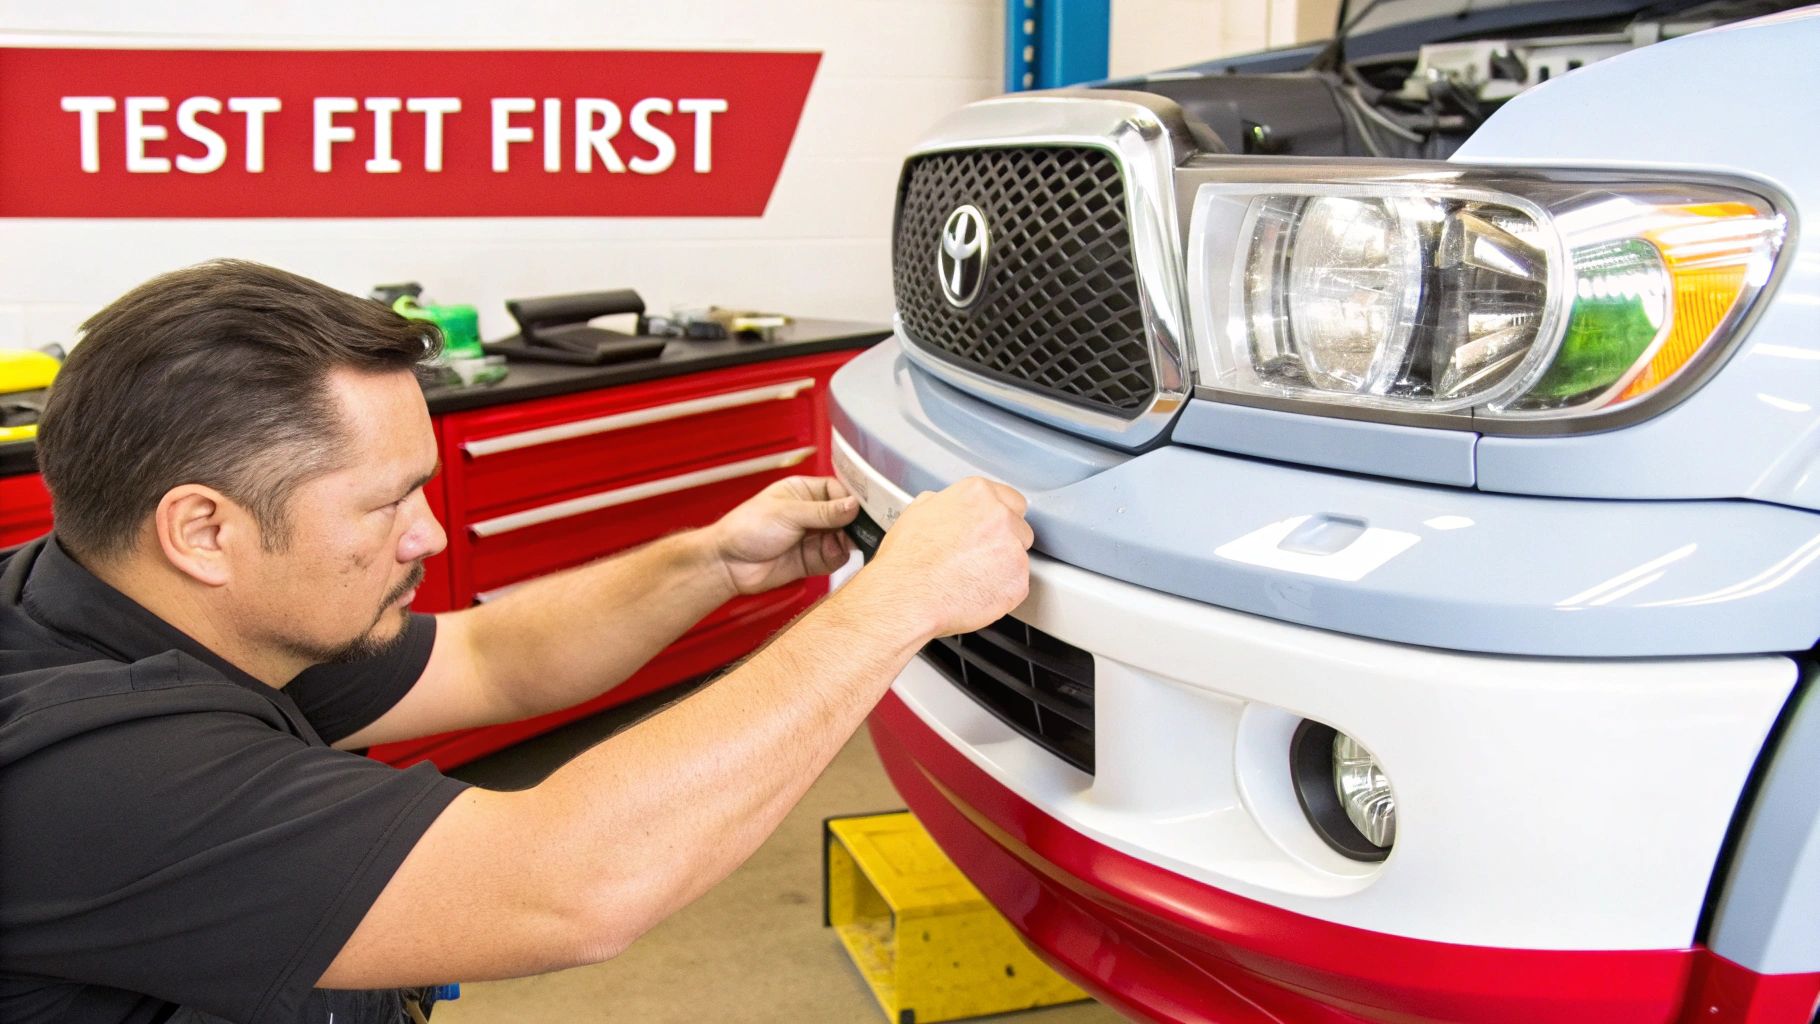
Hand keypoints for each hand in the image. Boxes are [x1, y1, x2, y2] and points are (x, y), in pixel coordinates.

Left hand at [710, 476, 858, 595]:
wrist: (728, 563)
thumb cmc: (745, 529)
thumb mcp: (788, 514)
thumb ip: (823, 512)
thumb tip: (853, 506)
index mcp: (803, 492)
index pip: (838, 491)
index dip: (850, 500)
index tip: (859, 510)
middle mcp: (810, 514)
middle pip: (845, 516)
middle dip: (851, 524)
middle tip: (856, 530)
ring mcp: (812, 537)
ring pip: (843, 538)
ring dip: (845, 542)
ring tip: (839, 543)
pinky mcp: (811, 560)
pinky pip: (835, 558)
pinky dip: (837, 557)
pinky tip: (830, 554)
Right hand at [854, 477, 1032, 639]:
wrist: (907, 596)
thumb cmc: (906, 560)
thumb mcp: (916, 513)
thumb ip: (943, 503)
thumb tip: (945, 504)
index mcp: (977, 494)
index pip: (1011, 500)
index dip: (1001, 518)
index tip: (992, 530)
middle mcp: (1001, 516)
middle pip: (1019, 529)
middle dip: (1004, 543)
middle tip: (978, 557)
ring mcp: (1013, 550)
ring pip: (1018, 559)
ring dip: (1002, 568)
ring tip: (971, 579)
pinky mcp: (1018, 582)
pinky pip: (1016, 587)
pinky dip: (1001, 593)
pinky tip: (975, 593)